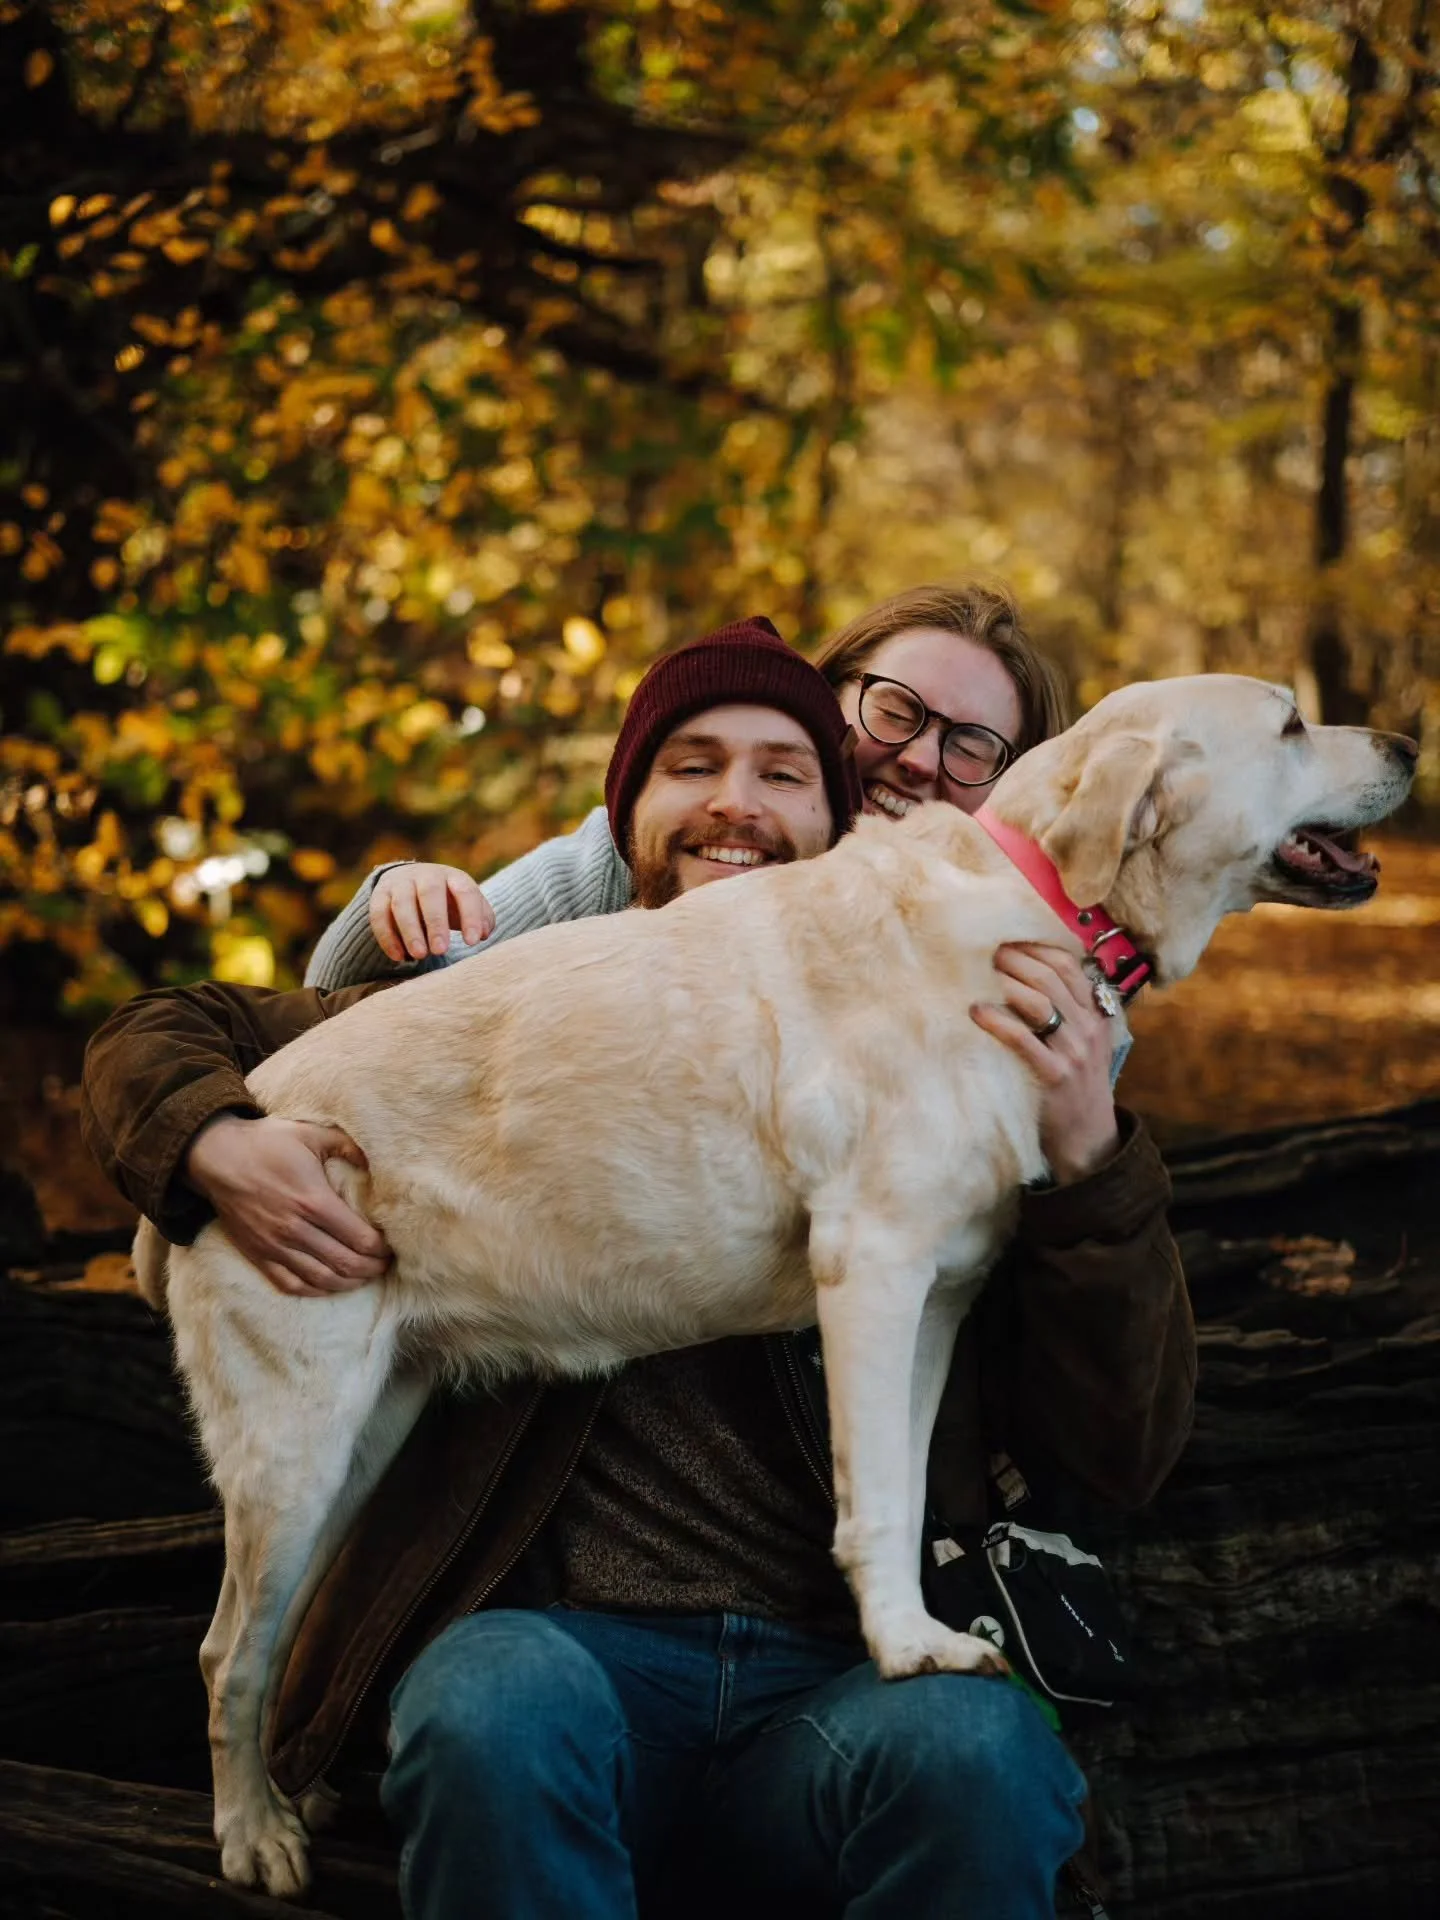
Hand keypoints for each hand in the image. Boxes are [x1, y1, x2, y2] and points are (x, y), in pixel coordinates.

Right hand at [184, 1113, 391, 1296]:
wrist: (216, 1157)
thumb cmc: (266, 1143)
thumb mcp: (311, 1134)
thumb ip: (347, 1146)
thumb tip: (374, 1161)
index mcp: (313, 1201)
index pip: (359, 1238)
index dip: (381, 1249)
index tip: (392, 1246)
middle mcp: (295, 1229)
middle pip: (345, 1263)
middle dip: (372, 1268)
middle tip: (385, 1265)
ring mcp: (275, 1246)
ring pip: (321, 1279)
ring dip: (348, 1283)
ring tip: (364, 1277)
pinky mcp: (258, 1254)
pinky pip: (290, 1284)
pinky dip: (315, 1290)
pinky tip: (330, 1285)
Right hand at [370, 863, 494, 962]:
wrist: (409, 882)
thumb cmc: (447, 902)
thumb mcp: (466, 906)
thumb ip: (481, 918)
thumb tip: (483, 934)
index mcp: (453, 877)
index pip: (465, 892)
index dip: (471, 916)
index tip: (473, 942)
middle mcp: (426, 875)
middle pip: (430, 894)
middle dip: (436, 923)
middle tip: (441, 950)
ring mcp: (400, 883)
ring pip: (402, 904)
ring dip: (410, 931)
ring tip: (419, 955)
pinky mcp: (379, 895)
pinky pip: (379, 915)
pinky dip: (387, 937)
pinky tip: (399, 957)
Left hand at [970, 942, 1121, 1184]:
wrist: (1089, 1139)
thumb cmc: (1074, 1085)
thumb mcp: (1082, 1043)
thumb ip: (1066, 1010)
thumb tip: (1024, 974)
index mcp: (1095, 1014)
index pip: (1069, 965)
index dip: (1036, 946)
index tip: (1007, 937)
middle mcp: (1088, 1028)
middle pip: (1051, 977)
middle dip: (1016, 958)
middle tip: (985, 949)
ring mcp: (1074, 1052)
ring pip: (1041, 1002)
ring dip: (1007, 982)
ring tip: (978, 972)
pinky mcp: (1055, 1077)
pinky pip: (1025, 1041)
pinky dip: (1000, 1022)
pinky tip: (977, 1011)